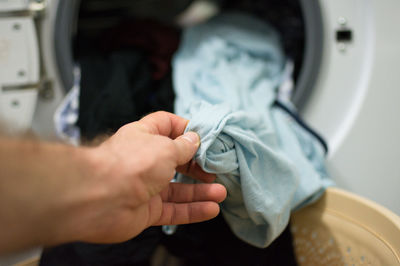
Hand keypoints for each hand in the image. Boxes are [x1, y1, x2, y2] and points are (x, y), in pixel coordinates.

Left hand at [69, 111, 226, 243]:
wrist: (98, 199)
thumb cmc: (131, 164)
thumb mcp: (165, 148)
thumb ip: (183, 146)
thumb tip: (194, 139)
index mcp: (144, 136)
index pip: (166, 125)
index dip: (185, 128)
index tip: (204, 136)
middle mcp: (144, 160)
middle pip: (176, 160)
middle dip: (197, 164)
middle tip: (215, 168)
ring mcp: (145, 186)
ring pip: (178, 188)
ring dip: (200, 190)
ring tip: (221, 192)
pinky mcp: (146, 211)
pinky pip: (174, 210)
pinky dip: (193, 210)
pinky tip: (211, 209)